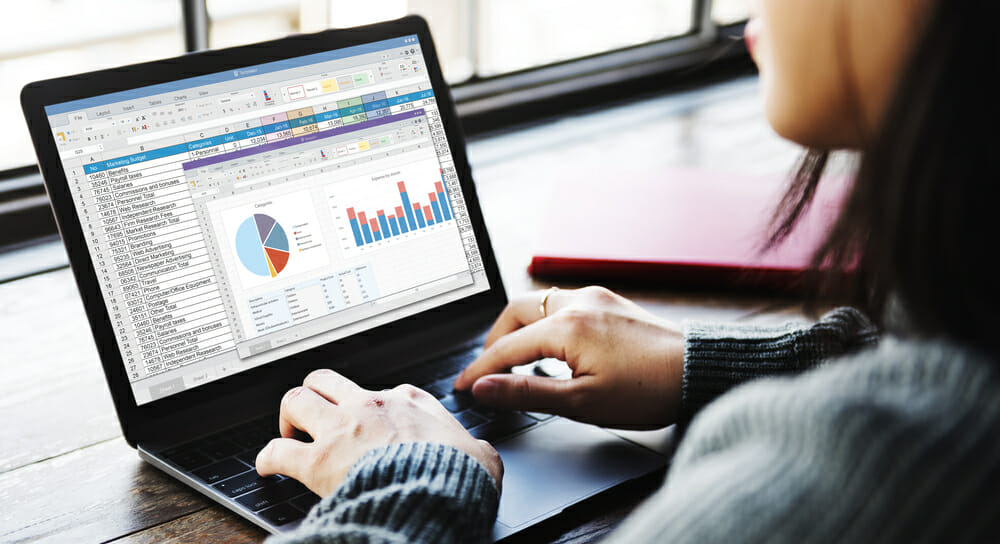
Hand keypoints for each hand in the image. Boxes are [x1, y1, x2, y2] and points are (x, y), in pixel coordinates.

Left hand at [256, 369, 502, 496]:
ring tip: (288, 433)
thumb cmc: (458, 476)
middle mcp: (370, 406)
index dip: (371, 406)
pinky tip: (267, 466)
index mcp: (409, 402)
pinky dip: (268, 457)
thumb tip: (482, 455)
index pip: (383, 390)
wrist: (437, 495)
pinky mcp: (318, 460)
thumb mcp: (481, 454)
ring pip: (296, 398)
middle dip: (316, 394)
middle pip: (327, 379)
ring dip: (289, 416)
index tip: (368, 420)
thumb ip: (475, 447)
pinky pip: (277, 450)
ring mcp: (341, 429)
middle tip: (315, 416)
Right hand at [454, 286, 683, 427]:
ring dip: (521, 328)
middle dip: (495, 339)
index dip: (480, 369)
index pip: (506, 347)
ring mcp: (596, 298)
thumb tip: (485, 388)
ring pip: (539, 303)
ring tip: (516, 360)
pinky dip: (545, 322)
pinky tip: (552, 347)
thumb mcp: (581, 402)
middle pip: (516, 311)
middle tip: (488, 369)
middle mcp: (578, 302)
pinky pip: (563, 303)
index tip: (462, 387)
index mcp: (566, 326)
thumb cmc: (649, 390)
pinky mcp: (610, 302)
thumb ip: (526, 392)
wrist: (700, 370)